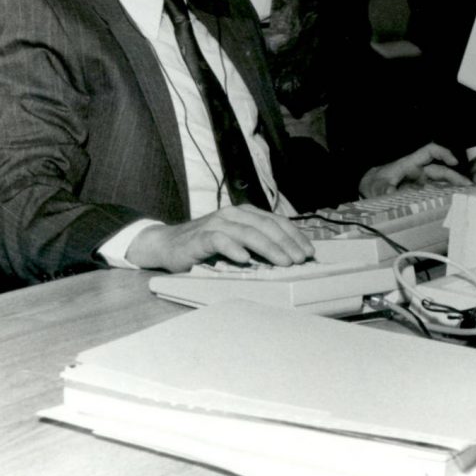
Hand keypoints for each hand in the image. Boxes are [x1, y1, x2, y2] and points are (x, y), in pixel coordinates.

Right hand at [126, 204, 313, 272]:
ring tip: (283, 262)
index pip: (276, 221)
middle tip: (300, 260)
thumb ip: (257, 244)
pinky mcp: (200, 237)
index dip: (294, 236)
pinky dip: (234, 248)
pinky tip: (245, 259)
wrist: (167, 244)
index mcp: (245, 213)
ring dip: (268, 248)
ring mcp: (216, 223)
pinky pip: (219, 240)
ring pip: (247, 232)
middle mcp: (232, 214)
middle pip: (266, 226)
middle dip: (286, 243)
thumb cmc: (205, 246)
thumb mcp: (235, 241)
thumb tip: (288, 257)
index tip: (309, 252)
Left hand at [358, 142, 471, 198]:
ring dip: (453, 188)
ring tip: (467, 196)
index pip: (429, 152)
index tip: (454, 162)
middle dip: (455, 177)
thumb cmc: (374, 183)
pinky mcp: (419, 194)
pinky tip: (455, 204)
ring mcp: (420, 183)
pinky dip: (445, 197)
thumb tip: (389, 191)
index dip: (443, 153)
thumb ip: (381, 189)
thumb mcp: (375, 186)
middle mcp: (418, 172)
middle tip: (468, 187)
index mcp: (409, 164)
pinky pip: (435, 193)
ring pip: (440, 183)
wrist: (369, 189)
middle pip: (440, 170)